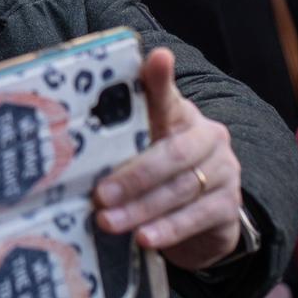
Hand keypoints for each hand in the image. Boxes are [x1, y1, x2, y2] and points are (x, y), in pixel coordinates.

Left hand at [93, 47, 244, 270]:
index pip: (168, 96)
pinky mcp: (228, 205)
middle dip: (133, 177)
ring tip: (109, 222)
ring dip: (141, 208)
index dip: (161, 79)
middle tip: (100, 196)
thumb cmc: (159, 177)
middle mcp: (207, 137)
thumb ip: (116, 137)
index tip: (157, 59)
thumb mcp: (139, 151)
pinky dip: (168, 229)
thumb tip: (69, 123)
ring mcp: (224, 170)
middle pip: (172, 154)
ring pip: (181, 188)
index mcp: (180, 116)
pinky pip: (197, 216)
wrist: (203, 220)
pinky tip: (145, 239)